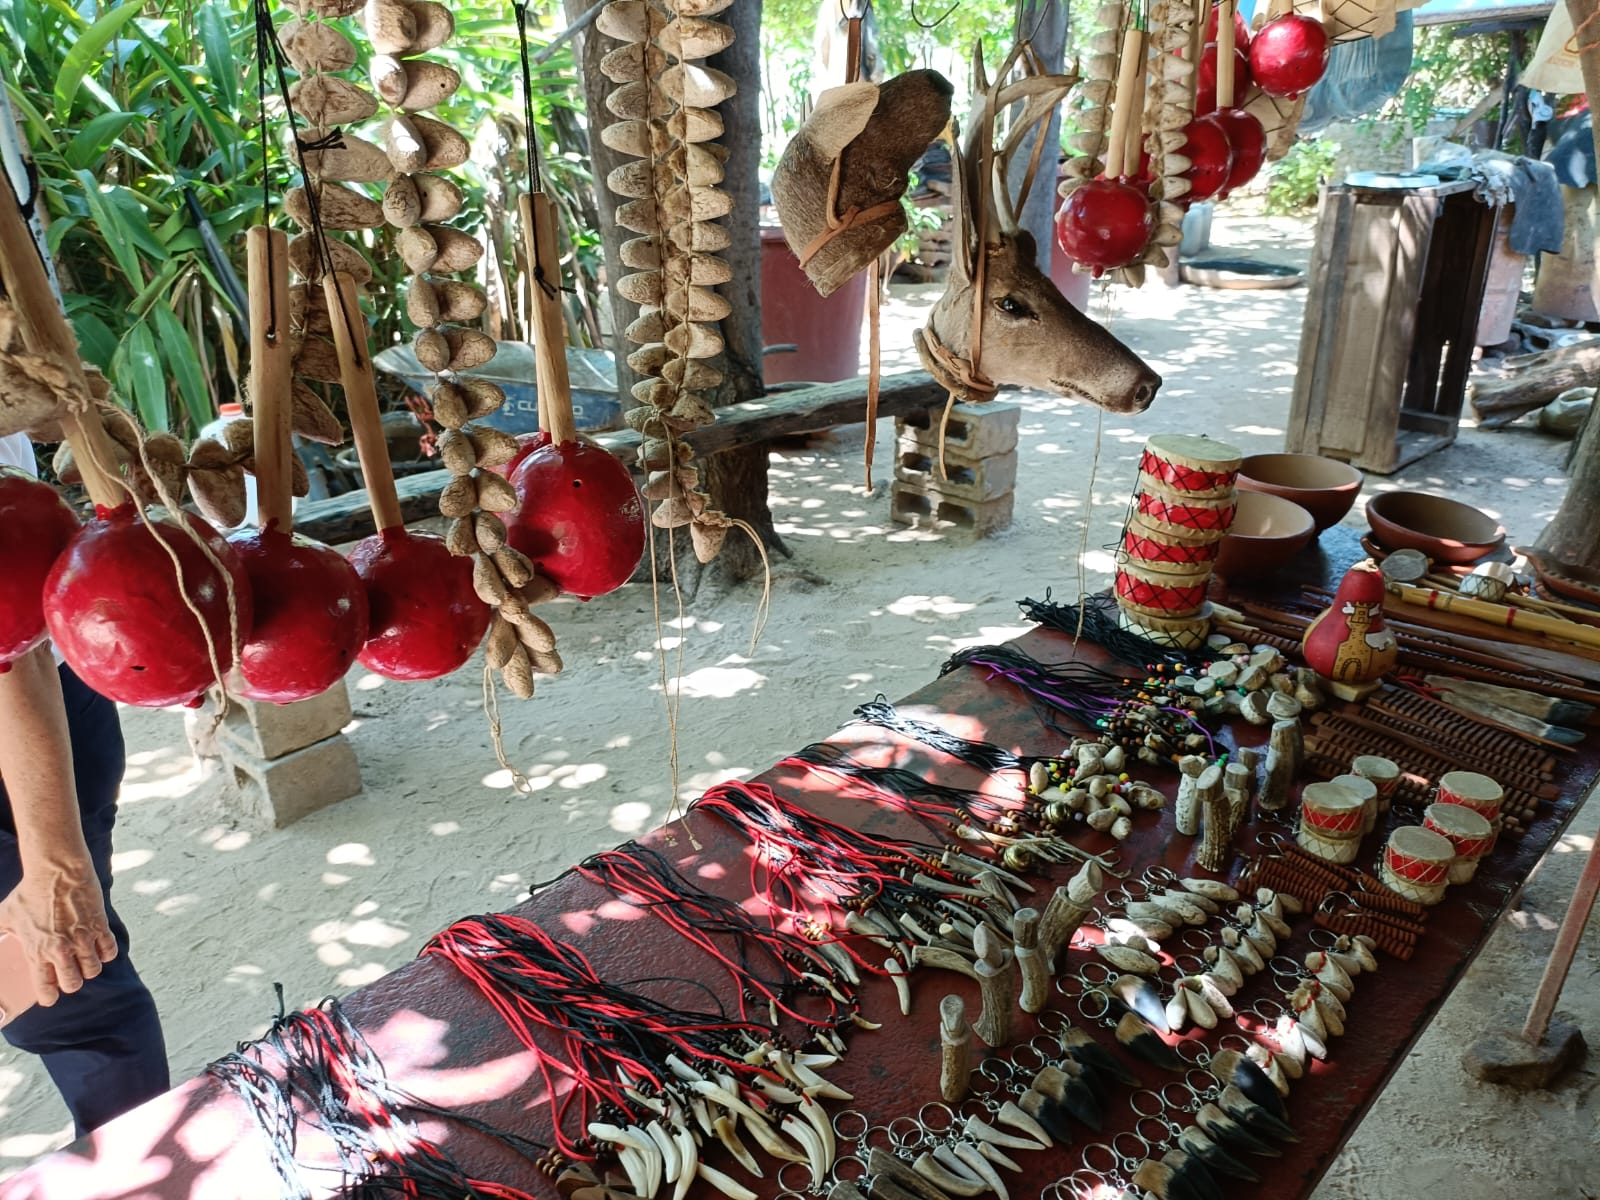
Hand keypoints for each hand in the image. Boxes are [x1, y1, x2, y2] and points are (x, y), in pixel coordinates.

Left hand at [0, 857, 117, 1006]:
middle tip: (69, 971)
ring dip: (89, 966)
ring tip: (84, 957)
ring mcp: (82, 939)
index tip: (50, 995)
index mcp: (36, 951)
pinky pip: (109, 952)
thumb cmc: (29, 891)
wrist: (57, 870)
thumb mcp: (6, 915)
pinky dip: (105, 952)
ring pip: (93, 970)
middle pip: (73, 984)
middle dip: (71, 981)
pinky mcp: (100, 926)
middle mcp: (60, 950)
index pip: (46, 989)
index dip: (49, 996)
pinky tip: (98, 945)